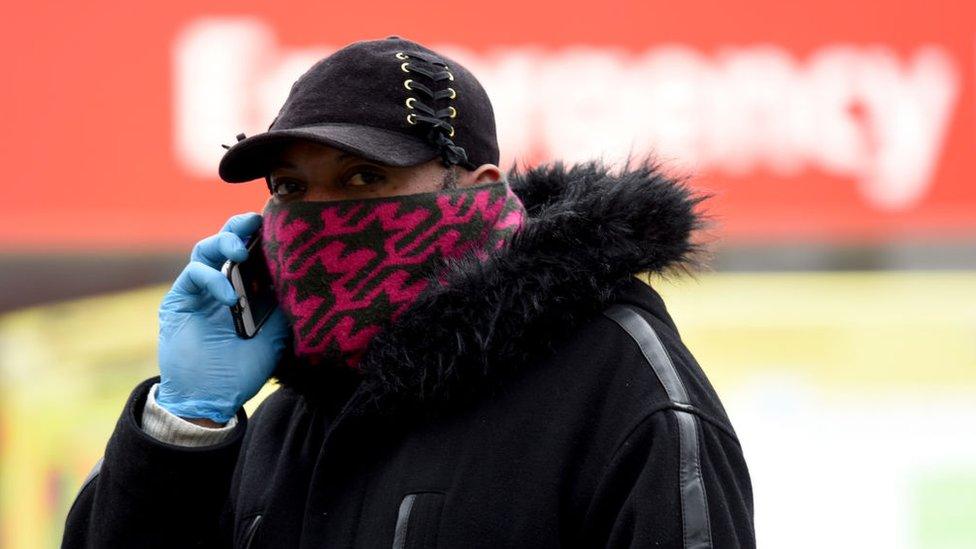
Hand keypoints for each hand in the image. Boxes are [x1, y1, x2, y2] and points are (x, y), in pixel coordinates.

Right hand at [156, 213, 289, 423]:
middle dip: (240, 227)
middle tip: (255, 222)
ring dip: (224, 243)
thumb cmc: (241, 371)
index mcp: (244, 290)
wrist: (210, 400)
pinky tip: (229, 297)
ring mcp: (198, 291)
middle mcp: (220, 285)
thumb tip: (304, 283)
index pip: (251, 253)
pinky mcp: (178, 300)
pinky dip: (212, 279)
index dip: (260, 235)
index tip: (278, 224)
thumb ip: (283, 310)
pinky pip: (193, 275)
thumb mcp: (274, 338)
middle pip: (226, 242)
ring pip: (206, 250)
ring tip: (242, 252)